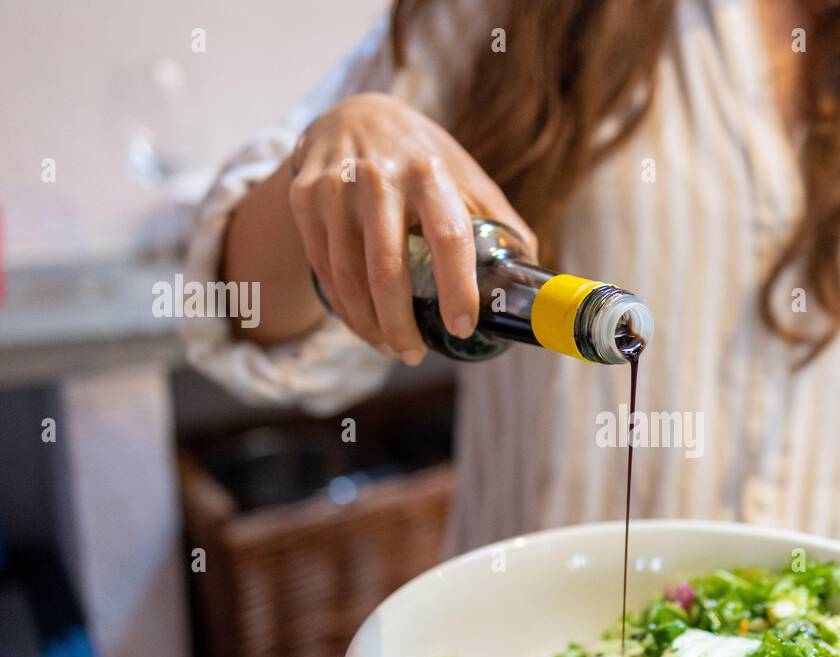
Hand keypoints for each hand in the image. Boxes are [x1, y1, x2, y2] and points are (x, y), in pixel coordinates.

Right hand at [288, 92, 535, 362]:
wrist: (353, 113)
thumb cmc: (423, 158)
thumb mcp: (465, 176)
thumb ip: (499, 221)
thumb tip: (531, 278)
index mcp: (429, 172)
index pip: (447, 237)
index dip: (457, 288)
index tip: (461, 327)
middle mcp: (378, 176)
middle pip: (386, 268)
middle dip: (400, 323)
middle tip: (415, 356)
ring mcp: (335, 187)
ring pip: (348, 275)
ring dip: (369, 324)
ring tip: (391, 348)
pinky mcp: (305, 199)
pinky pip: (323, 268)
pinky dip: (344, 306)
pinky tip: (363, 324)